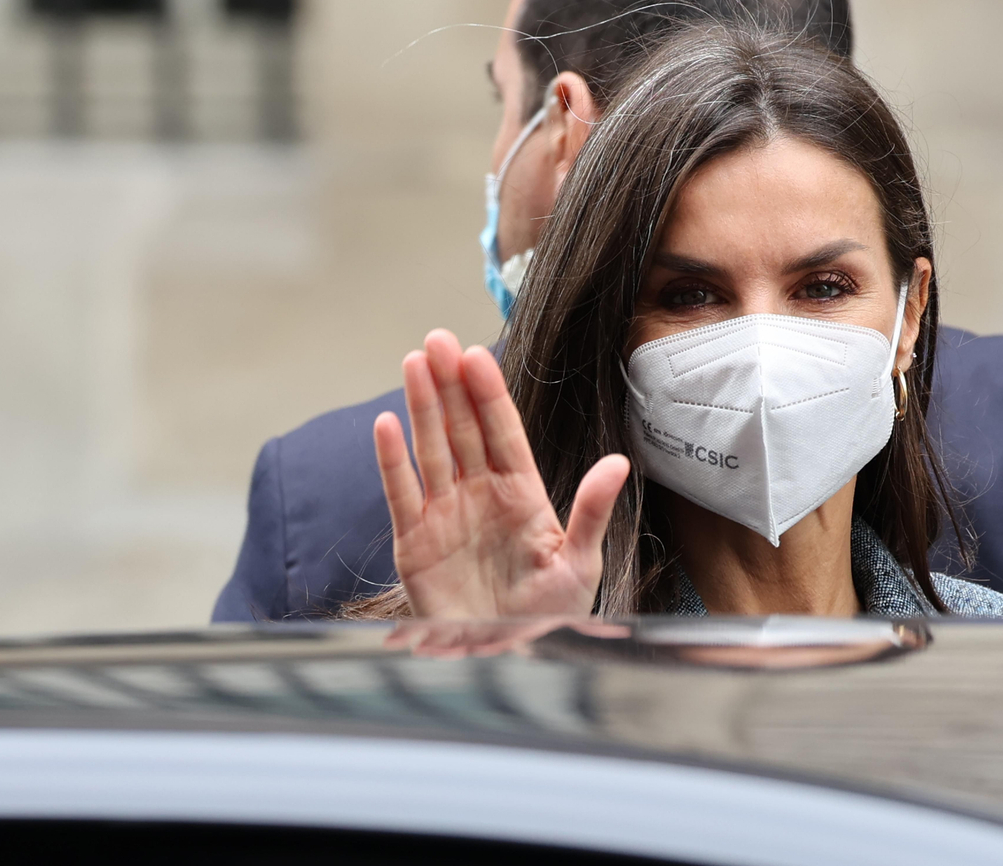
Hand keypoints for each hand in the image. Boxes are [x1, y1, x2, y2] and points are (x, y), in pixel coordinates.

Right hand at [373, 330, 630, 619]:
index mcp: (522, 496)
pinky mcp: (414, 543)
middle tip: (437, 340)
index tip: (477, 355)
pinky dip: (392, 460)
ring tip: (413, 363)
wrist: (506, 662)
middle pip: (462, 429)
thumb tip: (618, 463)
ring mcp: (445, 515)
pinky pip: (402, 494)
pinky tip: (385, 424)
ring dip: (421, 406)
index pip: (503, 433)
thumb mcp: (580, 564)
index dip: (489, 394)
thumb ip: (592, 511)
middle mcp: (481, 496)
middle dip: (451, 384)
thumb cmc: (547, 616)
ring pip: (431, 449)